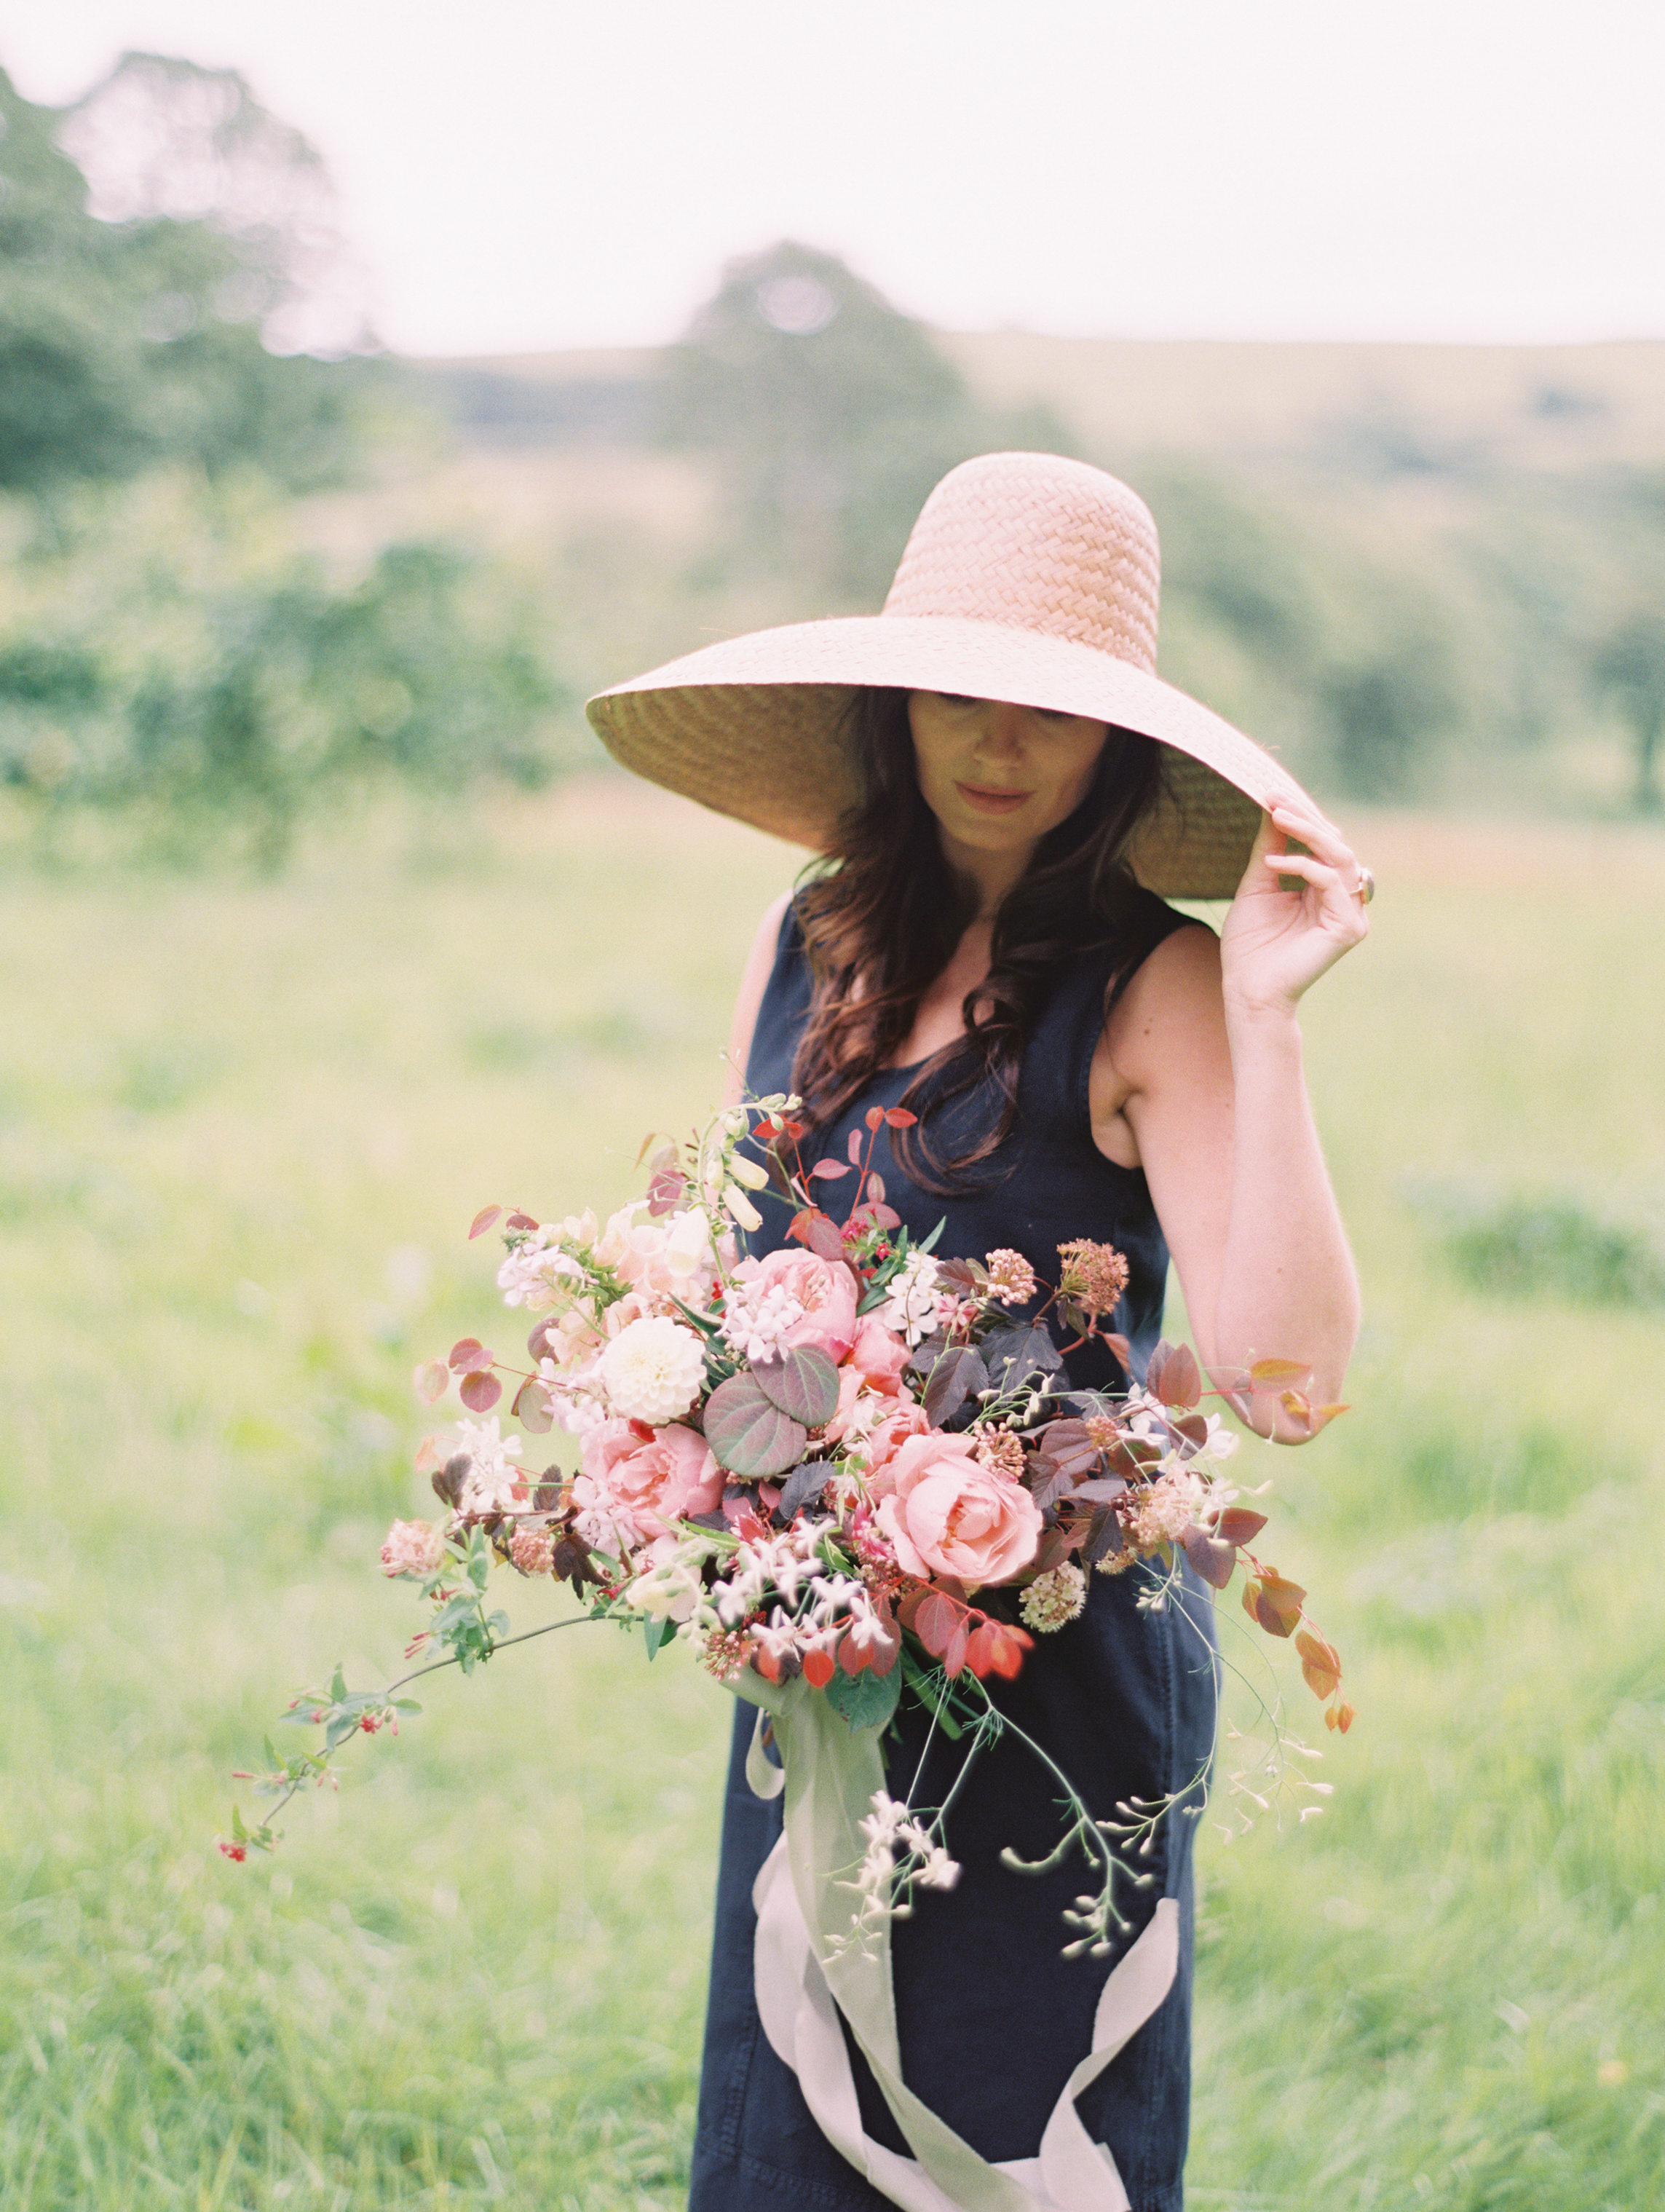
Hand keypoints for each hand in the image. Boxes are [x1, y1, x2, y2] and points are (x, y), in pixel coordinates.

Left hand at [1219, 801, 1370, 1020]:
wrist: (1248, 989)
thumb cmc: (1249, 945)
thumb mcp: (1257, 885)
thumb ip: (1268, 848)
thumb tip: (1273, 808)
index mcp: (1324, 889)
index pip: (1322, 843)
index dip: (1301, 816)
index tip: (1271, 794)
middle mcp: (1343, 899)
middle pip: (1336, 844)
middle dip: (1306, 817)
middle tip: (1276, 799)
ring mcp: (1351, 913)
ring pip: (1341, 857)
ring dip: (1308, 833)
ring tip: (1278, 818)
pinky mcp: (1349, 927)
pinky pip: (1332, 882)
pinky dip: (1303, 866)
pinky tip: (1273, 863)